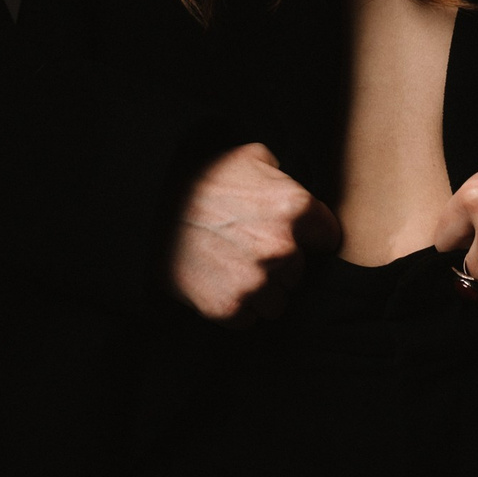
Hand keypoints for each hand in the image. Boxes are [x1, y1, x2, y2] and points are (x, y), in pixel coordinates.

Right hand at [167, 140, 340, 323]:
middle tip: (249, 248)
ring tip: (232, 267)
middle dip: (282, 264)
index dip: (310, 236)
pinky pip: (249, 319)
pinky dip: (236, 307)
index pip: (328, 237)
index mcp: (294, 208)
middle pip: (300, 272)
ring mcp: (256, 282)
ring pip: (278, 302)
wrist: (149, 208)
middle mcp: (282, 248)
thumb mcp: (249, 157)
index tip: (294, 236)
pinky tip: (217, 282)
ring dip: (261, 291)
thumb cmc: (202, 179)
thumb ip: (283, 176)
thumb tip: (294, 186)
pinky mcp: (230, 308)